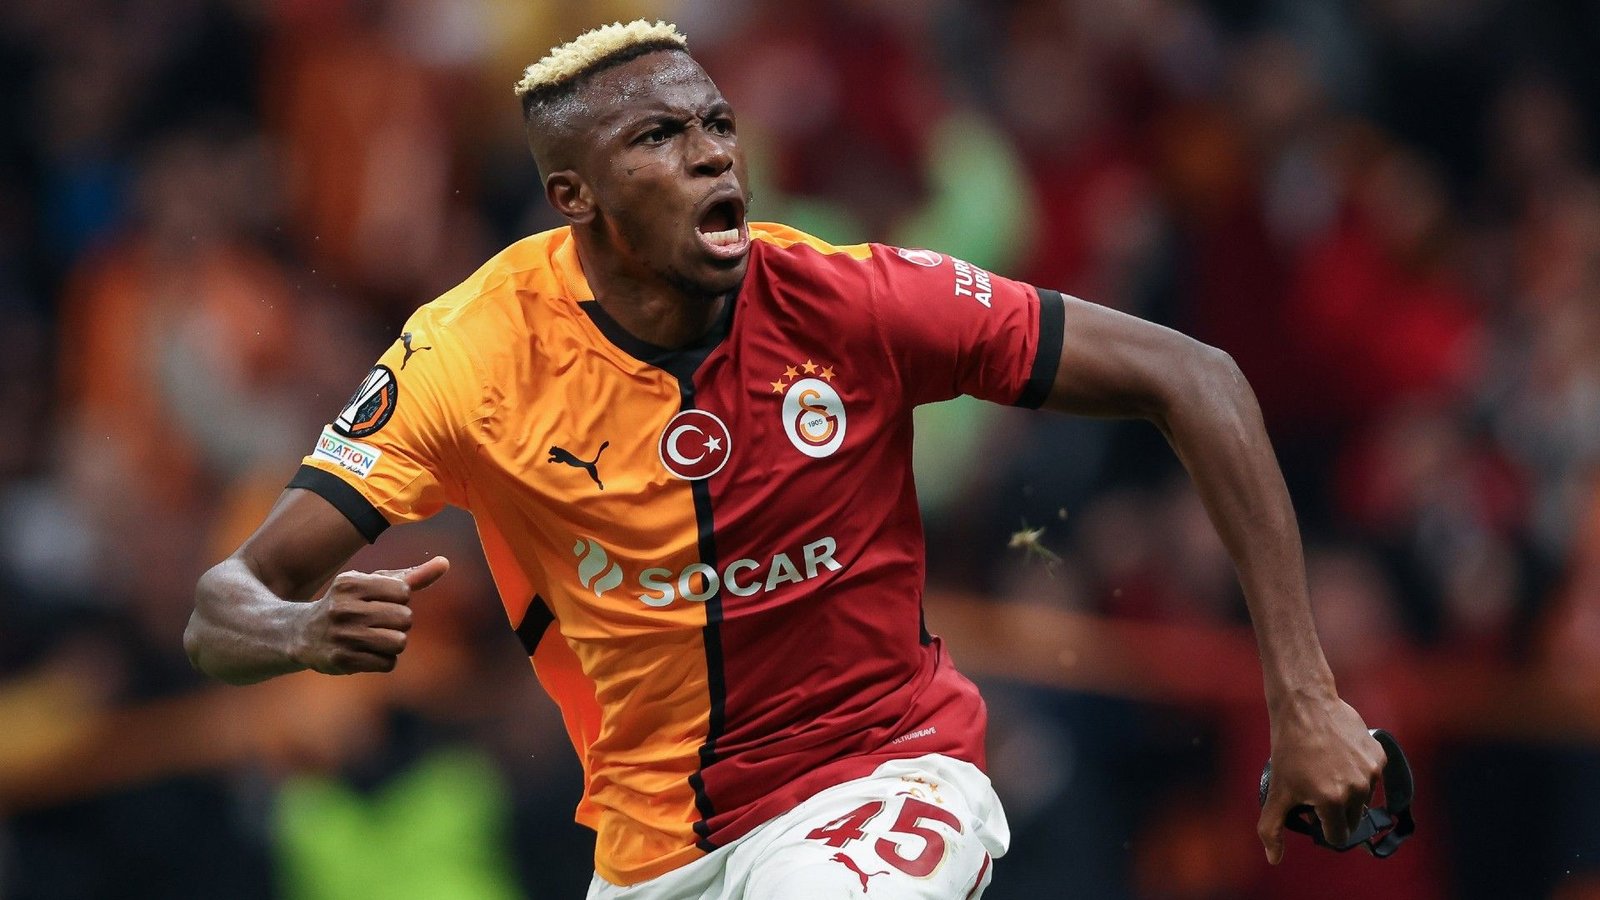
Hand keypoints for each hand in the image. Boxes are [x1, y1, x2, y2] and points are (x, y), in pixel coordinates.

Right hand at [293, 556, 448, 674]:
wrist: (302, 634)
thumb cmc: (349, 604)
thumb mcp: (373, 584)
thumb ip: (411, 575)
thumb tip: (445, 562)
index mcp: (350, 583)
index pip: (403, 592)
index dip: (399, 600)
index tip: (380, 602)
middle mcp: (343, 608)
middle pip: (405, 618)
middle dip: (398, 623)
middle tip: (377, 623)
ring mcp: (342, 635)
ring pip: (399, 642)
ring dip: (394, 643)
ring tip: (374, 638)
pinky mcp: (342, 660)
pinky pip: (388, 663)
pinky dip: (384, 660)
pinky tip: (366, 653)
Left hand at [1257, 692, 1385, 863]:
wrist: (1305, 705)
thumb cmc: (1289, 748)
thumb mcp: (1277, 790)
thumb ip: (1271, 828)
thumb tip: (1274, 859)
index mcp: (1333, 802)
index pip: (1337, 836)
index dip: (1323, 828)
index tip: (1312, 814)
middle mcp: (1358, 789)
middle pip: (1351, 818)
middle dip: (1334, 811)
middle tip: (1315, 789)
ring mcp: (1371, 771)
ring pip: (1363, 798)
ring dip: (1348, 792)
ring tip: (1325, 770)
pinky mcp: (1379, 755)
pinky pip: (1372, 776)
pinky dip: (1358, 773)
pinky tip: (1338, 758)